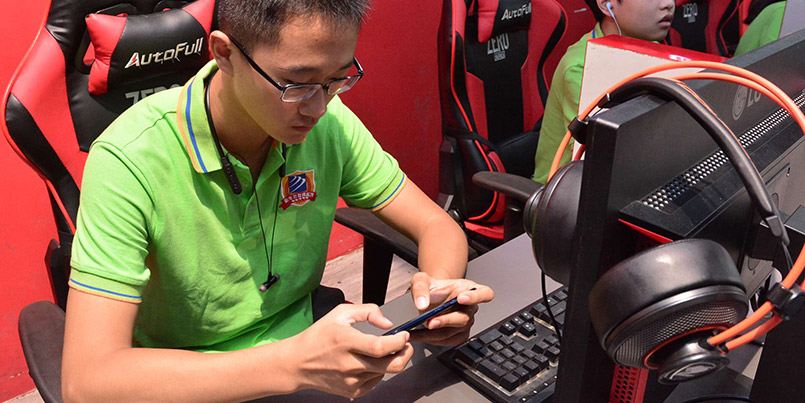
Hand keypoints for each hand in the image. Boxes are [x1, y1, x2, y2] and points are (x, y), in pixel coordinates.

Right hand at [287, 303, 413, 397]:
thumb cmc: (318, 337)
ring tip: (381, 351)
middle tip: (405, 345)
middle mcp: (349, 364)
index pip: (380, 347)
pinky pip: (377, 380)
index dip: (399, 341)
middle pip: (391, 365)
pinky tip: (368, 361)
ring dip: (390, 360)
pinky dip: (379, 370)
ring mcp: (351, 381)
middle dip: (406, 354)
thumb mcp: (340, 313)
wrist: (298, 363)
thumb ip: (367, 311)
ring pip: (386, 372)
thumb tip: (387, 323)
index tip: (404, 335)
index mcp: (345, 342)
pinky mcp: (353, 391)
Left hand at [407, 272, 493, 345]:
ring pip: (453, 332)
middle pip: (464, 318)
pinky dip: (432, 340)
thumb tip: (422, 304)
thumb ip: (421, 288)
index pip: (484, 293)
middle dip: (446, 321)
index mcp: (470, 289)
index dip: (475, 297)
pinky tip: (420, 336)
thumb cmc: (432, 288)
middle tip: (430, 322)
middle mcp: (471, 307)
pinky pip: (447, 341)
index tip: (461, 298)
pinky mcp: (458, 335)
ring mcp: (466, 323)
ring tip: (417, 332)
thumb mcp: (422, 280)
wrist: (428, 298)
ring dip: (434, 334)